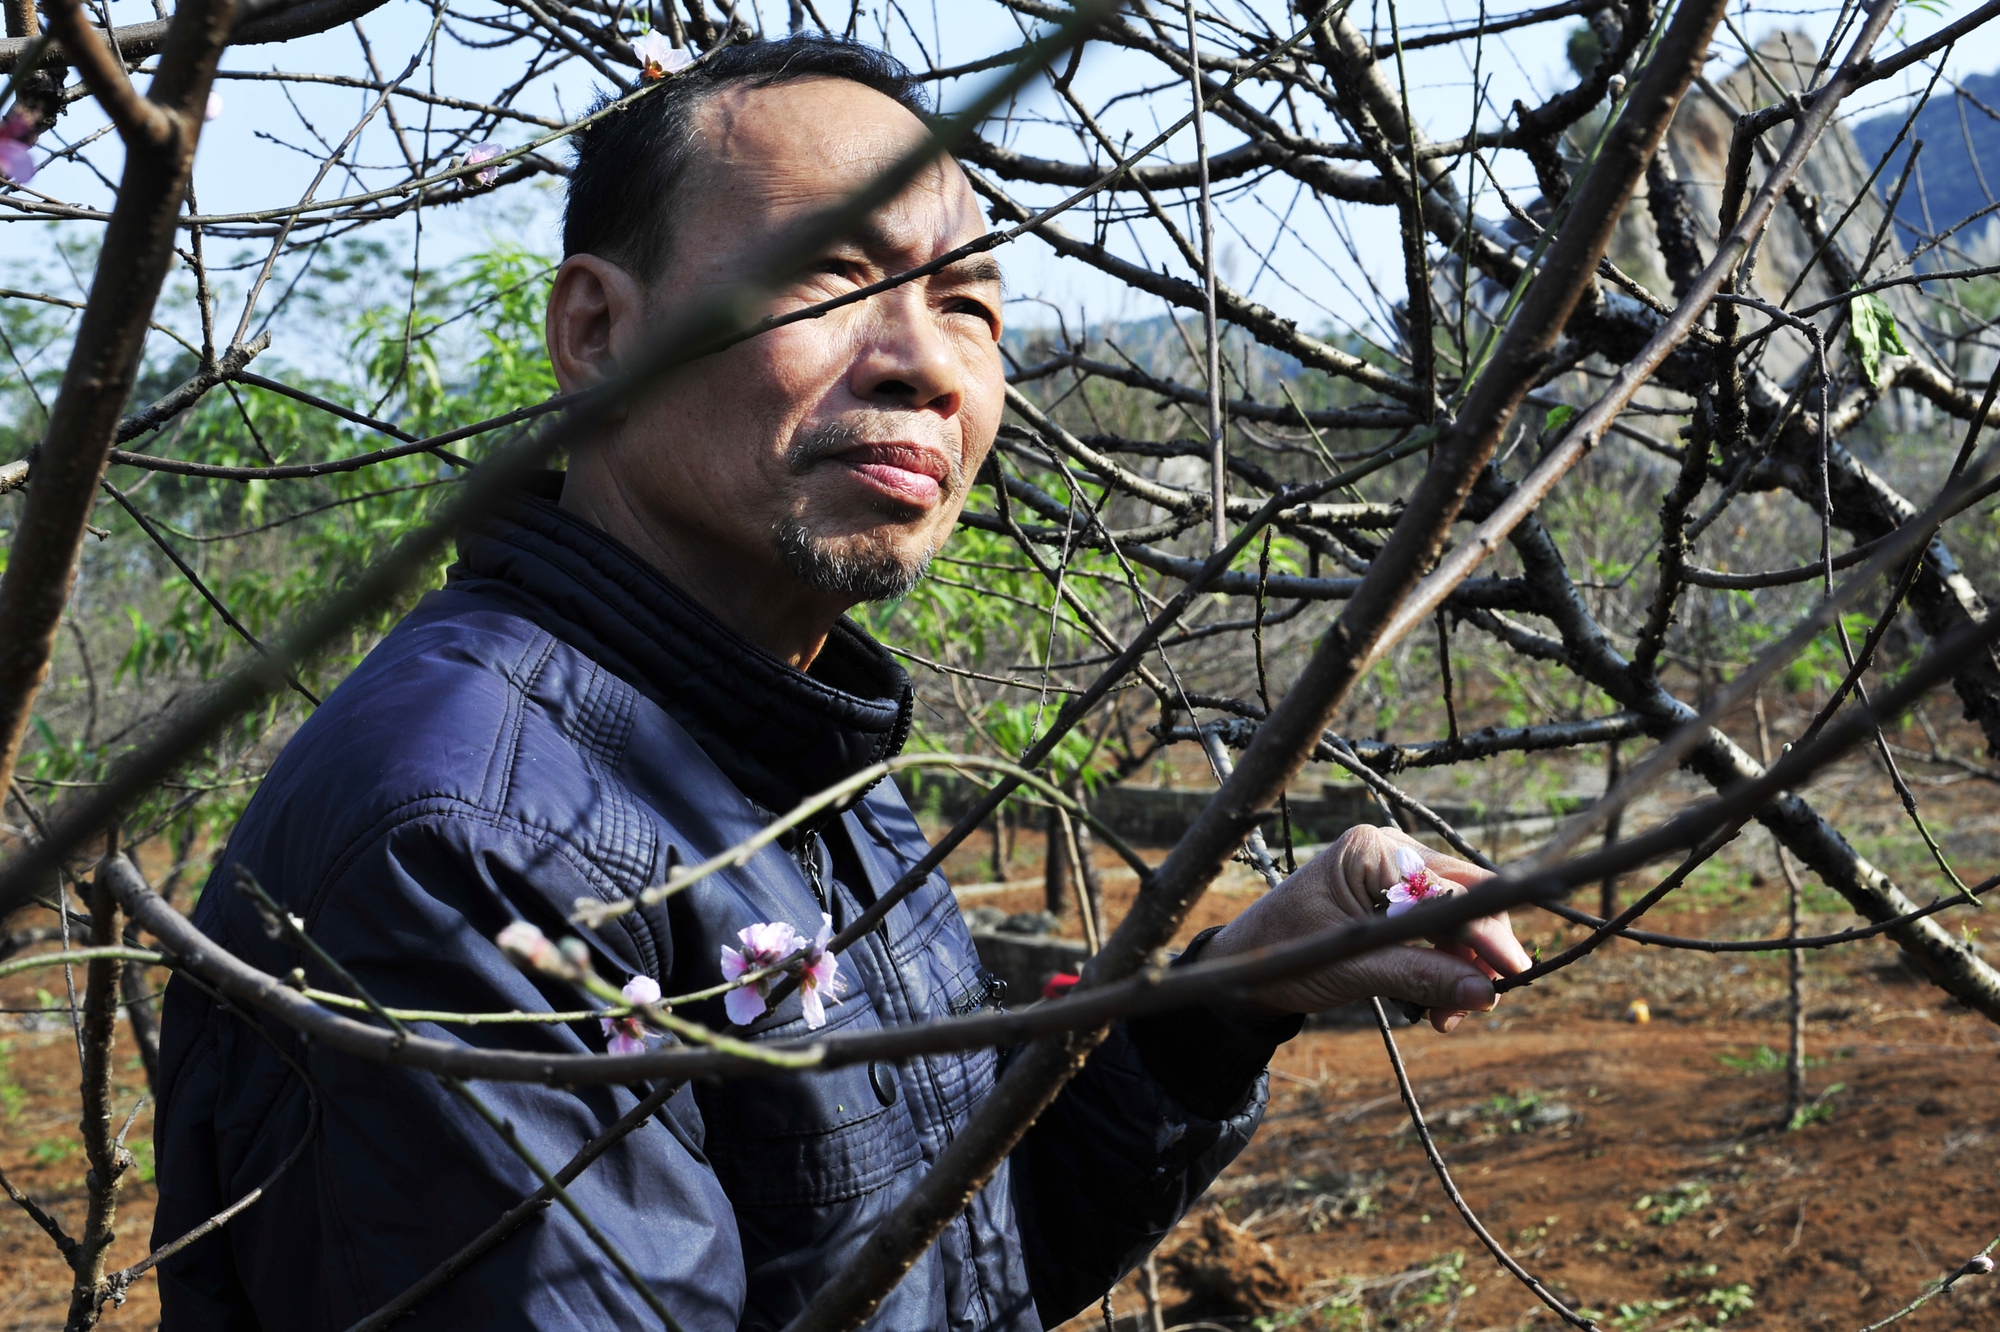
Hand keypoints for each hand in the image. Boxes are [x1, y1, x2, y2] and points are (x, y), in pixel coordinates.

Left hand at [1200, 824, 1531, 1032]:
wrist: (1245, 964)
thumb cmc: (1283, 955)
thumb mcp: (1349, 969)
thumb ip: (1418, 978)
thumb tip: (1485, 993)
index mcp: (1371, 851)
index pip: (1446, 892)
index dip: (1485, 934)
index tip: (1514, 973)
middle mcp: (1390, 851)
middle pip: (1464, 896)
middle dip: (1477, 953)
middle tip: (1480, 1003)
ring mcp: (1395, 873)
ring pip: (1458, 918)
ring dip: (1463, 967)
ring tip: (1446, 1018)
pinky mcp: (1397, 900)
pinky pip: (1440, 930)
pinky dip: (1446, 966)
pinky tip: (1438, 1005)